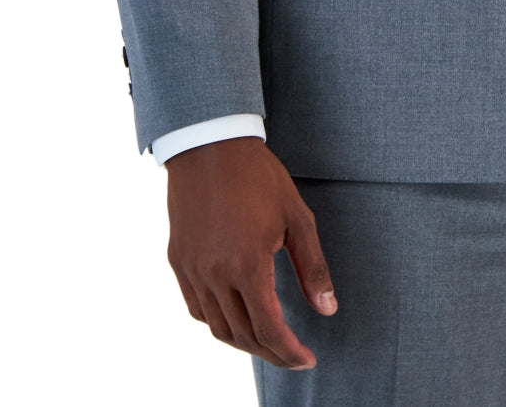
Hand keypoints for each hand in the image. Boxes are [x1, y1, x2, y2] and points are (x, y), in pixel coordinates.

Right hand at [165, 136, 337, 368]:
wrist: (210, 146)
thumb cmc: (259, 177)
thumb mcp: (297, 217)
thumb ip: (313, 267)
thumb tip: (327, 309)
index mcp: (246, 265)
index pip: (268, 329)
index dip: (289, 351)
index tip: (307, 359)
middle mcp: (214, 276)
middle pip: (243, 335)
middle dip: (271, 352)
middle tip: (293, 355)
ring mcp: (191, 271)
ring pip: (217, 328)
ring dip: (244, 342)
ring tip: (269, 341)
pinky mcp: (178, 262)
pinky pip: (197, 308)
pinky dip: (218, 323)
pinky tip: (236, 317)